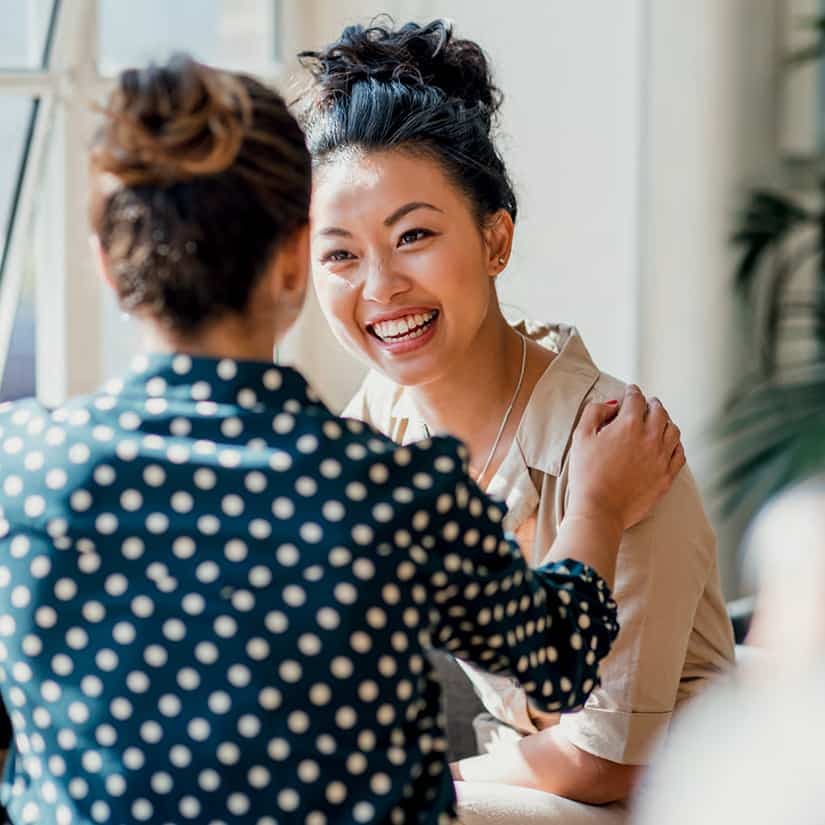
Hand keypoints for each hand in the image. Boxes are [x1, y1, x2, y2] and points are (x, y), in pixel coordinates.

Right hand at [567, 385, 684, 530]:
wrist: (600, 509)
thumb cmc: (586, 473)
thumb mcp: (581, 436)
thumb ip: (594, 412)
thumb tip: (612, 404)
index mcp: (628, 424)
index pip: (636, 399)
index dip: (632, 391)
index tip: (630, 390)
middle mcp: (650, 437)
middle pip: (659, 411)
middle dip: (652, 403)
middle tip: (647, 402)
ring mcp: (662, 458)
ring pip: (673, 430)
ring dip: (667, 421)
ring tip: (660, 421)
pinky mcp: (667, 476)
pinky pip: (680, 453)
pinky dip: (676, 444)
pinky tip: (670, 443)